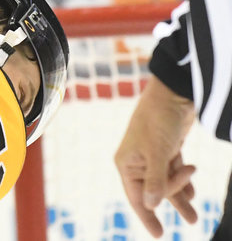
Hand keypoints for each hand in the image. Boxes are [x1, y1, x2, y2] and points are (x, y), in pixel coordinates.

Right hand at [114, 75, 197, 236]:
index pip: (137, 196)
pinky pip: (174, 171)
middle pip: (155, 190)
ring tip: (195, 214)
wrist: (172, 95)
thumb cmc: (158, 121)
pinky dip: (184, 180)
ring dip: (181, 195)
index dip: (147, 216)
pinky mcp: (166, 148)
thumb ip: (156, 180)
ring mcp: (152, 155)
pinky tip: (194, 191)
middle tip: (193, 220)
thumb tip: (152, 206)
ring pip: (167, 182)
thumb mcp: (158, 153)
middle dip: (173, 203)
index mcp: (127, 163)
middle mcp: (137, 161)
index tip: (159, 234)